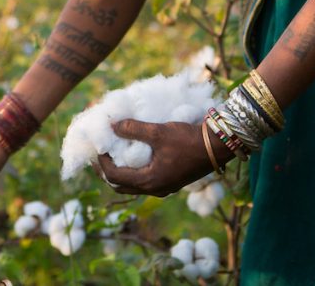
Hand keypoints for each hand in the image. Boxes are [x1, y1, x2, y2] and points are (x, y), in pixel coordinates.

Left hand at [95, 119, 212, 196]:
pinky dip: (133, 170)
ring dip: (119, 172)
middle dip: (106, 171)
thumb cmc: (188, 140)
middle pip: (120, 186)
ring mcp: (163, 187)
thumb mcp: (159, 132)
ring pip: (132, 185)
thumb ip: (133, 129)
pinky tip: (131, 155)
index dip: (101, 162)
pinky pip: (144, 181)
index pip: (114, 177)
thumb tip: (111, 125)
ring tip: (112, 154)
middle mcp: (155, 189)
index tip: (96, 146)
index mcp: (150, 181)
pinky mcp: (170, 181)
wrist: (218, 147)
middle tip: (98, 153)